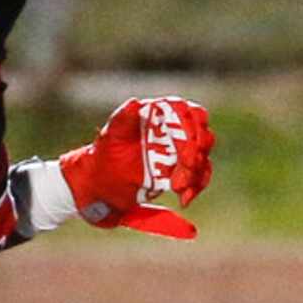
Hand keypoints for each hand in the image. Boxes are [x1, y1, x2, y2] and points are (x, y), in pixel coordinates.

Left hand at [59, 96, 213, 238]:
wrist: (100, 184)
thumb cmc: (104, 154)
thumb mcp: (111, 136)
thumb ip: (123, 119)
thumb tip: (134, 103)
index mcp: (159, 115)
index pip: (187, 112)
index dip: (192, 126)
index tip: (187, 144)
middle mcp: (174, 130)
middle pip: (200, 135)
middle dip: (195, 153)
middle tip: (185, 169)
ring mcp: (180, 151)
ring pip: (202, 158)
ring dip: (196, 174)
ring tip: (178, 189)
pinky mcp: (181, 171)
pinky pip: (199, 176)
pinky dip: (196, 187)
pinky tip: (185, 199)